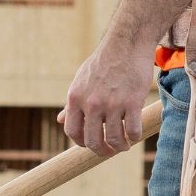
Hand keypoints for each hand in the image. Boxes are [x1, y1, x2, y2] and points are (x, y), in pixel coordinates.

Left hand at [59, 32, 153, 156]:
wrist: (126, 44)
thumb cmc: (104, 63)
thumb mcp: (82, 81)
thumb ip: (73, 103)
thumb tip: (60, 120)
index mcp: (76, 97)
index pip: (72, 132)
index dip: (82, 143)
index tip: (93, 144)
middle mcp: (91, 103)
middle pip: (92, 141)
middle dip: (102, 151)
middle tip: (110, 151)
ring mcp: (112, 103)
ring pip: (114, 139)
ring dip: (121, 147)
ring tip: (125, 144)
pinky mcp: (132, 102)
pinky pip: (133, 131)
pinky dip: (135, 137)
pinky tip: (135, 134)